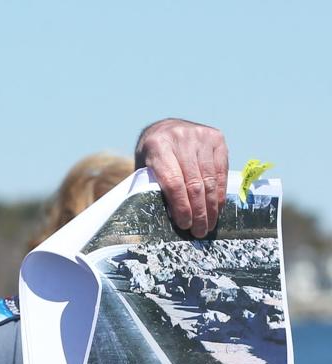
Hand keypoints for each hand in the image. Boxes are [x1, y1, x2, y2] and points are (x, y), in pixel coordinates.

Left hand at [135, 118, 227, 237]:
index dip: (181, 206)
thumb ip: (154, 188)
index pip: (173, 182)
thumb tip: (172, 220)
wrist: (164, 129)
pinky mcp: (216, 137)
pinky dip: (219, 192)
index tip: (185, 225)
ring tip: (209, 224)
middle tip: (200, 231)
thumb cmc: (152, 157)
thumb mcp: (145, 170)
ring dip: (211, 206)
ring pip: (210, 178)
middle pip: (194, 183)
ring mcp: (201, 136)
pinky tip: (217, 207)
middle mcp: (181, 138)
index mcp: (157, 147)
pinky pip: (221, 170)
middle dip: (198, 211)